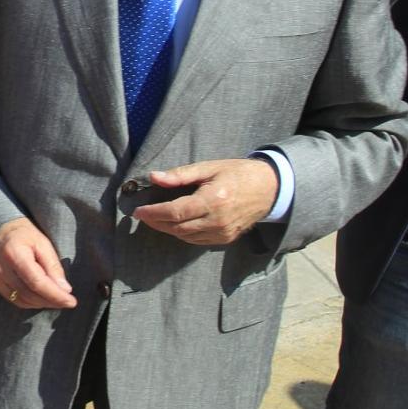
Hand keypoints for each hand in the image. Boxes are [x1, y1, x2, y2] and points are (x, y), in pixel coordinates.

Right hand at [0, 218, 76, 309]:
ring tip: (56, 299)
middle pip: (29, 293)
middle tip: (67, 301)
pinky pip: (15, 300)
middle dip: (51, 300)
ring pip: (22, 300)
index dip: (55, 295)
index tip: (71, 301)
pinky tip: (42, 298)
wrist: (1, 231)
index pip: (37, 282)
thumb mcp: (43, 243)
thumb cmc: (25, 235)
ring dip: (42, 303)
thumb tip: (65, 290)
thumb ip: (53, 266)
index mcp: (14, 253)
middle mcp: (1, 267)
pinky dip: (31, 302)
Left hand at [134, 158, 278, 244]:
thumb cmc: (237, 173)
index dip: (153, 213)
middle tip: (142, 215)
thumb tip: (154, 177)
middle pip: (177, 227)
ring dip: (167, 229)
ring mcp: (223, 233)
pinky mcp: (226, 239)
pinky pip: (197, 240)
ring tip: (154, 218)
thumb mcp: (208, 167)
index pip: (175, 212)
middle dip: (156, 222)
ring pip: (185, 237)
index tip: (137, 211)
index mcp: (212, 200)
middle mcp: (218, 220)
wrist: (269, 188)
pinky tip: (174, 224)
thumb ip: (180, 175)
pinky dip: (182, 234)